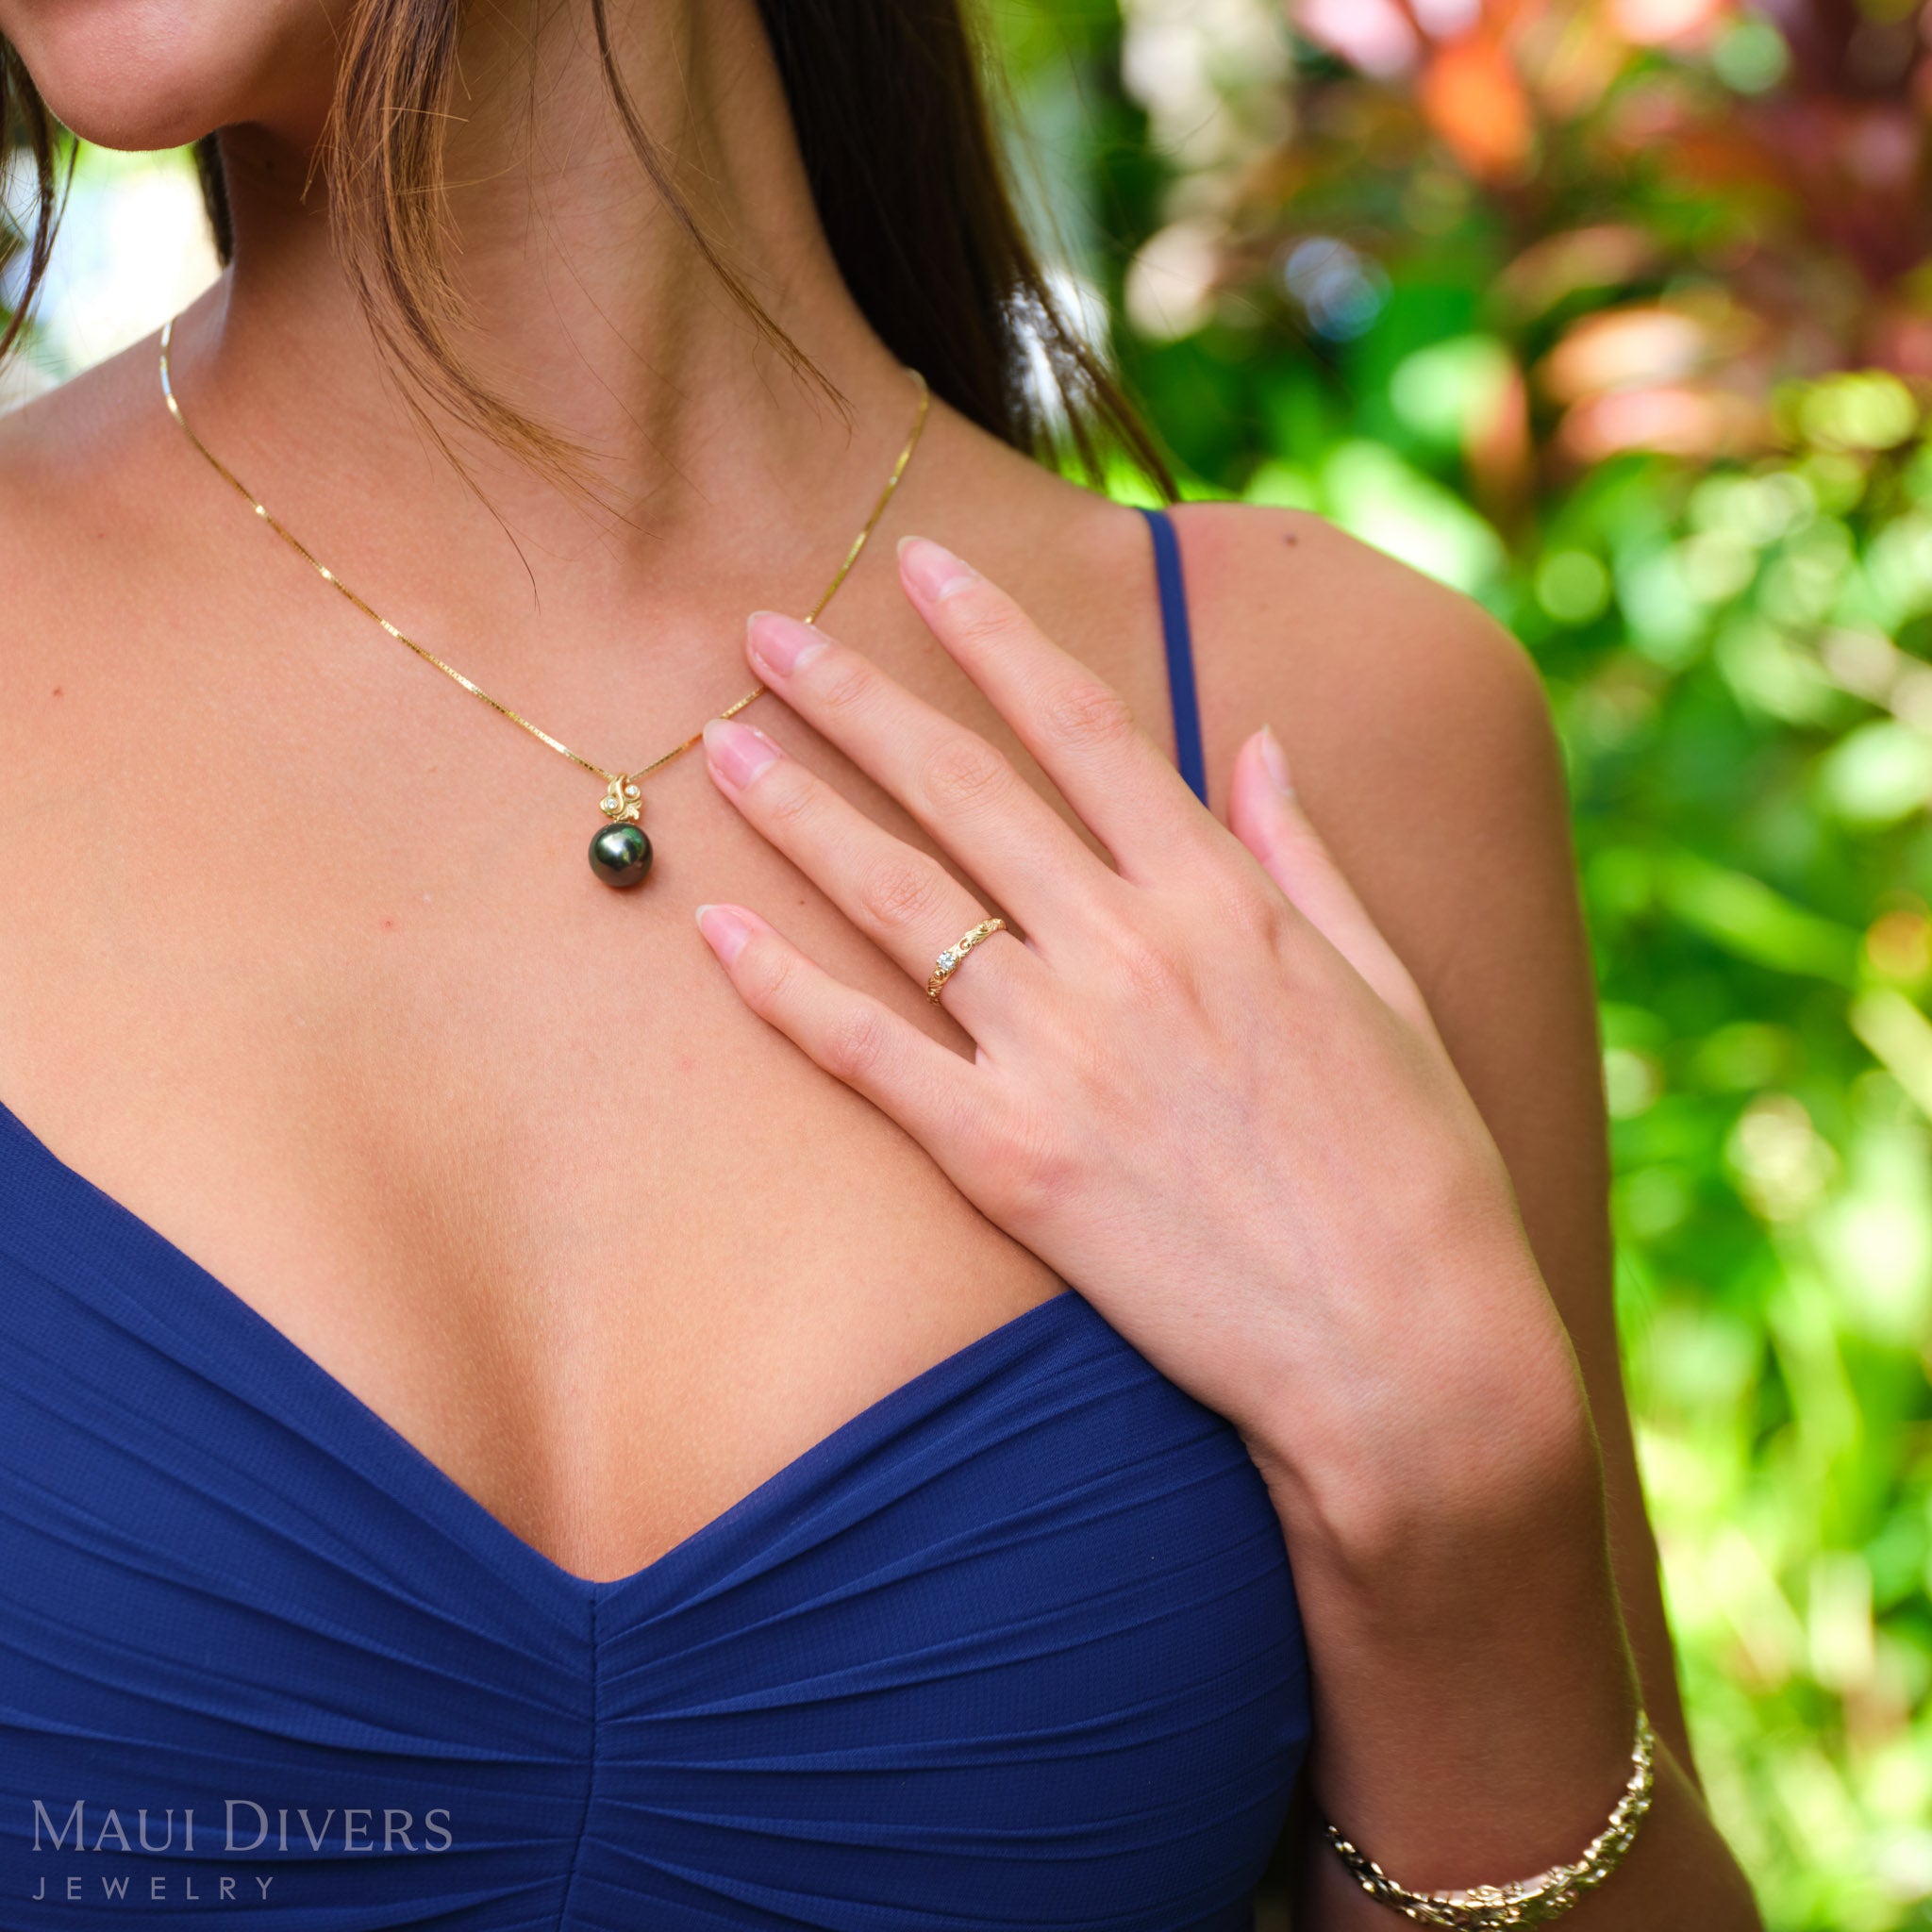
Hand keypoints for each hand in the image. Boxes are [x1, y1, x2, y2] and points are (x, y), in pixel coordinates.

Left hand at [695, 534, 1589, 1559]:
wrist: (1407, 1348)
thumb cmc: (1416, 1165)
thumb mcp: (1386, 985)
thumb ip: (1306, 855)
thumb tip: (1264, 743)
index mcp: (1221, 895)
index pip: (1082, 726)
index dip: (992, 637)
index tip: (920, 567)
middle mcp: (1126, 949)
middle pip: (960, 790)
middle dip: (854, 698)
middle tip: (765, 634)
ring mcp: (1058, 1051)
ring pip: (897, 899)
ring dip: (799, 812)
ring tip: (719, 747)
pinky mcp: (1007, 1160)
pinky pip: (869, 1055)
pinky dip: (785, 990)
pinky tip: (716, 930)